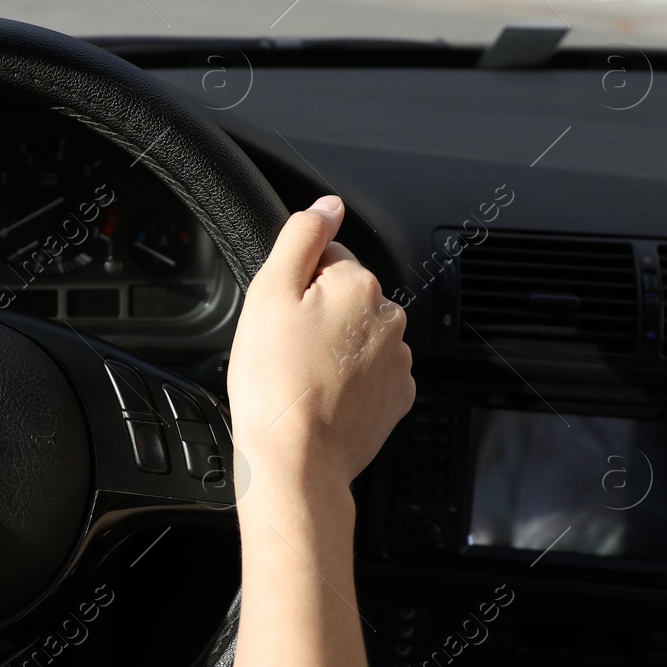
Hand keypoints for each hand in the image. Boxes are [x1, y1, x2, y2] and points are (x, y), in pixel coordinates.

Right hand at [226, 195, 413, 507]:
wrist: (296, 461)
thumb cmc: (274, 384)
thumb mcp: (269, 293)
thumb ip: (302, 237)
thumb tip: (328, 205)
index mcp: (358, 284)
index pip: (325, 259)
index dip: (294, 285)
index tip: (279, 317)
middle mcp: (389, 318)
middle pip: (344, 298)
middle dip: (316, 316)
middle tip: (283, 349)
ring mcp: (397, 361)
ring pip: (357, 337)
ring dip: (332, 348)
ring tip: (299, 377)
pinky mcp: (396, 398)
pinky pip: (369, 374)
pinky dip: (347, 381)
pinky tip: (319, 397)